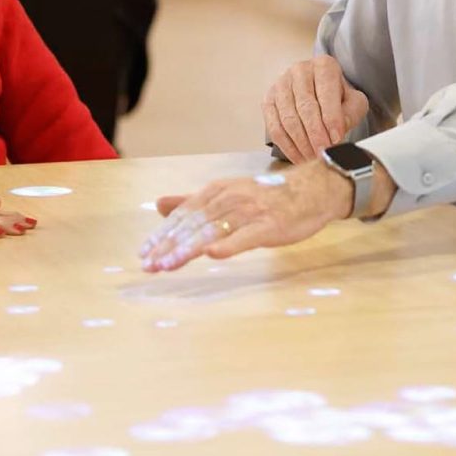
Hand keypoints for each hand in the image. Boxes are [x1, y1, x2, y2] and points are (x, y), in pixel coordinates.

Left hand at [137, 161, 353, 271]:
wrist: (311, 190)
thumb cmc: (266, 197)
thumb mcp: (225, 194)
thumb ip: (191, 201)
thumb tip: (158, 205)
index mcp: (216, 192)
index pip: (183, 215)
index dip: (162, 235)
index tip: (144, 254)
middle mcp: (229, 199)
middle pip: (193, 224)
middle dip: (168, 246)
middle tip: (149, 266)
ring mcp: (249, 212)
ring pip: (213, 231)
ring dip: (188, 248)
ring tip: (168, 265)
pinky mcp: (269, 225)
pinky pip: (246, 237)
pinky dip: (228, 244)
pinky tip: (212, 254)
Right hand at [264, 55, 368, 162]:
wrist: (318, 92)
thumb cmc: (337, 97)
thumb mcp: (354, 101)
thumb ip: (351, 114)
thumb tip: (336, 134)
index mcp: (324, 66)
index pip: (326, 93)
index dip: (331, 118)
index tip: (336, 139)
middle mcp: (300, 71)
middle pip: (306, 107)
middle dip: (315, 135)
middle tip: (323, 153)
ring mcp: (281, 85)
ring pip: (288, 119)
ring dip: (301, 143)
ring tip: (312, 158)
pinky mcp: (268, 100)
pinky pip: (274, 127)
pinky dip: (287, 146)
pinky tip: (299, 156)